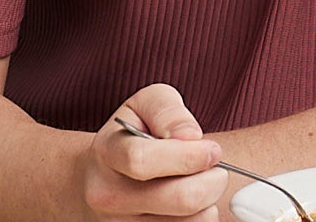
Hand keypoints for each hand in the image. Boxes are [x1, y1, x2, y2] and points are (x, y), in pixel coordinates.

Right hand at [82, 83, 228, 220]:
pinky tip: (192, 205)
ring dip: (208, 203)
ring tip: (201, 184)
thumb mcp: (145, 105)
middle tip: (217, 169)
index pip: (143, 160)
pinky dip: (199, 219)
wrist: (98, 176)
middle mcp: (107, 194)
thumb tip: (191, 137)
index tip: (212, 150)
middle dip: (212, 181)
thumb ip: (169, 112)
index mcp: (107, 153)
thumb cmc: (132, 134)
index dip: (188, 155)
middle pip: (178, 198)